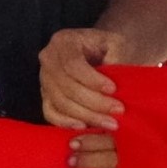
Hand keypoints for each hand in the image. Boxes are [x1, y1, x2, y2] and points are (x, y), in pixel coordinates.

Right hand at [37, 26, 125, 167]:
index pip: (73, 64)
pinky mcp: (46, 95)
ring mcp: (44, 78)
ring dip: (85, 115)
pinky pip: (50, 112)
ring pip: (60, 102)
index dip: (92, 80)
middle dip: (93, 102)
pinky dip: (66, 122)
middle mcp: (49, 58)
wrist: (102, 50)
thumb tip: (122, 82)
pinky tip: (85, 127)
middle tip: (118, 111)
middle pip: (66, 86)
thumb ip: (118, 59)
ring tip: (109, 123)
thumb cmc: (111, 47)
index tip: (113, 90)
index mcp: (64, 41)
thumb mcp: (117, 44)